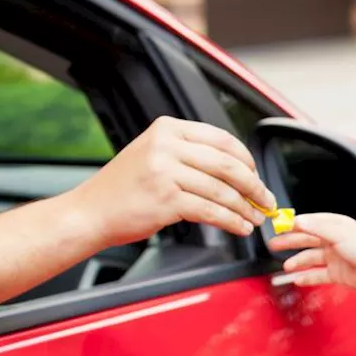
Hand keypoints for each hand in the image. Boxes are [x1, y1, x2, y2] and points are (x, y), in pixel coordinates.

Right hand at [65, 116, 276, 245]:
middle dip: (254, 186)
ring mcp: (165, 172)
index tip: (257, 176)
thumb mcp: (154, 155)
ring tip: (255, 218)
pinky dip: (231, 221)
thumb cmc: (124, 189)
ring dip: (245, 208)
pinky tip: (239, 227)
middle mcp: (167, 146)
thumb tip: (238, 171)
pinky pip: (211, 210)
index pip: (223, 139)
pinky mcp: (166, 200)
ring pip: (222, 190)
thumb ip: (191, 155)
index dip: (247, 160)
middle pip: (228, 165)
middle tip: (266, 200)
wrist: (89, 213)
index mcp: (168, 129)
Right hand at [267, 213, 355, 291]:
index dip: (294, 224)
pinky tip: (297, 279)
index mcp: (336, 226)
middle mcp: (335, 240)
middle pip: (307, 240)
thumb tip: (297, 221)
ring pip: (310, 258)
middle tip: (274, 243)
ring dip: (297, 261)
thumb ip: (317, 228)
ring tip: (286, 265)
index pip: (310, 222)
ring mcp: (335, 257)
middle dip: (290, 242)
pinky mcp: (337, 273)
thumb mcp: (339, 234)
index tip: (279, 226)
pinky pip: (317, 275)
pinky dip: (307, 277)